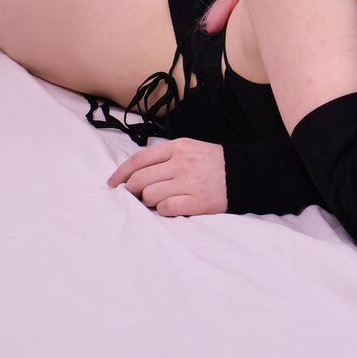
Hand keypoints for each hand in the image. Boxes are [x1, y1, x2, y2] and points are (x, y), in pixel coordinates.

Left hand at [107, 138, 227, 216]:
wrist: (244, 174)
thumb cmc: (211, 162)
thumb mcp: (188, 149)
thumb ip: (164, 157)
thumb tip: (133, 174)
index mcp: (177, 147)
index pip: (139, 159)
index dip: (121, 172)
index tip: (112, 183)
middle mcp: (181, 163)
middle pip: (139, 179)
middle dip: (131, 190)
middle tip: (134, 196)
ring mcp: (189, 183)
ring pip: (149, 195)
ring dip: (148, 201)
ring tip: (158, 200)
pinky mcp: (197, 202)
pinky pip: (166, 209)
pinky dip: (163, 210)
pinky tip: (170, 206)